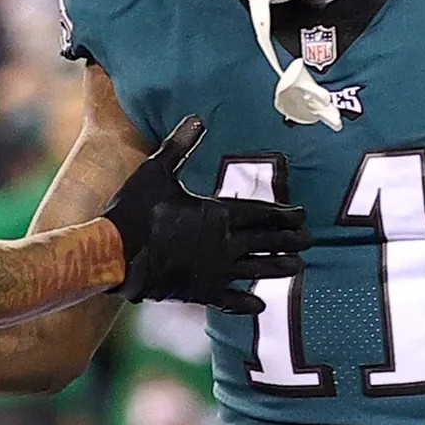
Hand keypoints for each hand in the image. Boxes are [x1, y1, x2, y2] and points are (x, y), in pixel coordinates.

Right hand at [101, 117, 309, 313]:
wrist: (115, 253)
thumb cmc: (134, 209)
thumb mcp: (157, 170)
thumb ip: (180, 145)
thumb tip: (197, 118)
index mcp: (218, 214)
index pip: (262, 214)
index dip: (285, 215)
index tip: (301, 215)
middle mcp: (223, 245)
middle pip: (267, 243)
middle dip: (290, 240)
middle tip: (310, 240)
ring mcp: (214, 271)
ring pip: (256, 271)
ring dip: (278, 268)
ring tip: (298, 267)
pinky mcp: (200, 291)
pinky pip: (230, 300)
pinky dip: (246, 304)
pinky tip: (260, 306)